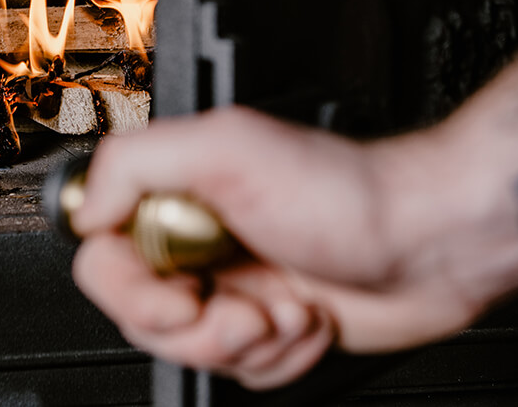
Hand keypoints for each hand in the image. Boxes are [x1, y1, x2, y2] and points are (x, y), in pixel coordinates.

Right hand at [70, 107, 485, 389]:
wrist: (429, 243)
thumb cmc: (346, 192)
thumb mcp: (226, 148)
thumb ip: (135, 163)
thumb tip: (88, 209)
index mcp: (174, 193)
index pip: (100, 257)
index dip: (134, 289)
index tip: (184, 289)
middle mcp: (198, 239)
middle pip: (143, 316)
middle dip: (202, 326)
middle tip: (247, 307)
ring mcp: (234, 285)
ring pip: (193, 351)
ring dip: (249, 341)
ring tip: (290, 306)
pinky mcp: (270, 326)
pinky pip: (244, 370)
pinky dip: (282, 354)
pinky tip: (310, 318)